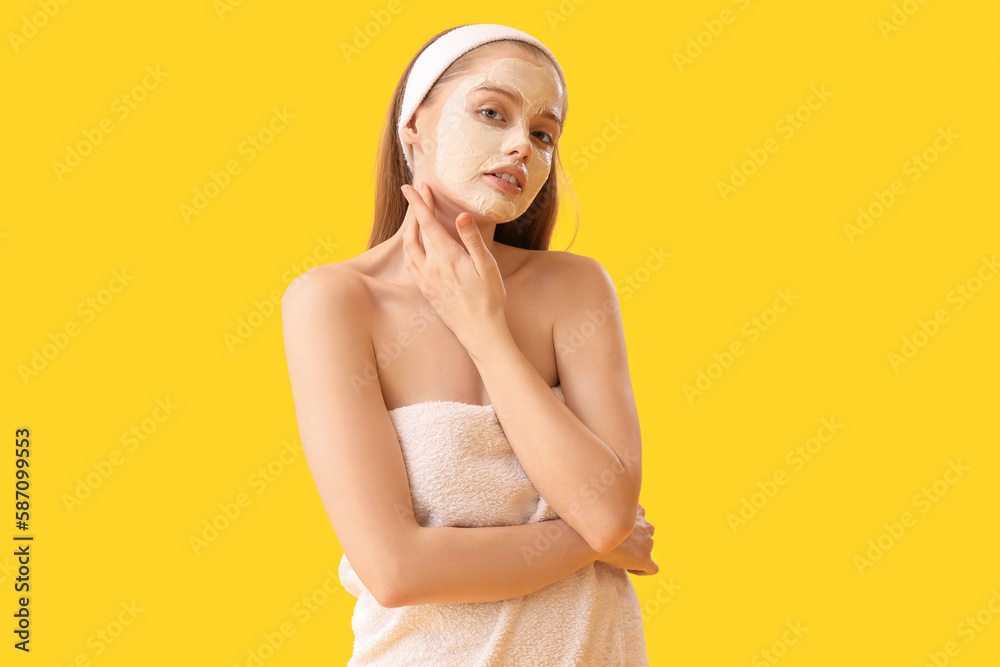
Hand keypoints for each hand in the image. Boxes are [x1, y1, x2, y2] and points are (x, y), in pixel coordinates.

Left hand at [400, 182, 507, 347]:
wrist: (480, 332)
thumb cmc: (489, 298)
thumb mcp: (487, 265)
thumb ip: (471, 239)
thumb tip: (460, 215)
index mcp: (446, 256)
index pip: (426, 222)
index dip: (418, 202)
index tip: (411, 186)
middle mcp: (430, 267)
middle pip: (415, 232)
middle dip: (415, 211)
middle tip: (418, 195)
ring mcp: (426, 280)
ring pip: (409, 248)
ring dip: (410, 229)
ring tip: (417, 218)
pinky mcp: (426, 291)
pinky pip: (411, 264)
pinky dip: (411, 249)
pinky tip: (417, 248)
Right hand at [594, 504, 657, 575]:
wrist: (597, 538)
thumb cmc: (595, 526)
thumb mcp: (605, 514)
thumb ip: (611, 515)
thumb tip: (597, 514)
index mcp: (638, 513)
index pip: (641, 516)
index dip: (633, 526)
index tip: (621, 532)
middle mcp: (647, 527)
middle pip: (648, 533)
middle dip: (637, 541)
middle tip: (621, 546)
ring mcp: (648, 544)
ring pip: (648, 550)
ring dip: (636, 554)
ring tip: (621, 558)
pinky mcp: (646, 559)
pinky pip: (652, 569)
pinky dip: (641, 570)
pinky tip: (628, 569)